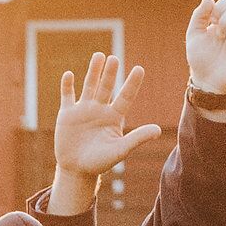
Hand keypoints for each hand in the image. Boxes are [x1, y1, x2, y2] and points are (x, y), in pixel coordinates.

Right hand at [52, 55, 167, 178]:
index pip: (125, 96)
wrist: (76, 170)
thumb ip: (137, 138)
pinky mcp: (67, 115)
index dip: (132, 83)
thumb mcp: (120, 150)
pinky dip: (67, 86)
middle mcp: (100, 110)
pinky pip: (67, 96)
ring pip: (89, 86)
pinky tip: (69, 74)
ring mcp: (83, 111)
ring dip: (93, 72)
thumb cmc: (100, 162)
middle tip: (114, 59)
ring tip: (99, 55)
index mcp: (114, 117)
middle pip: (106, 87)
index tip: (139, 69)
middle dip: (110, 73)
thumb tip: (158, 130)